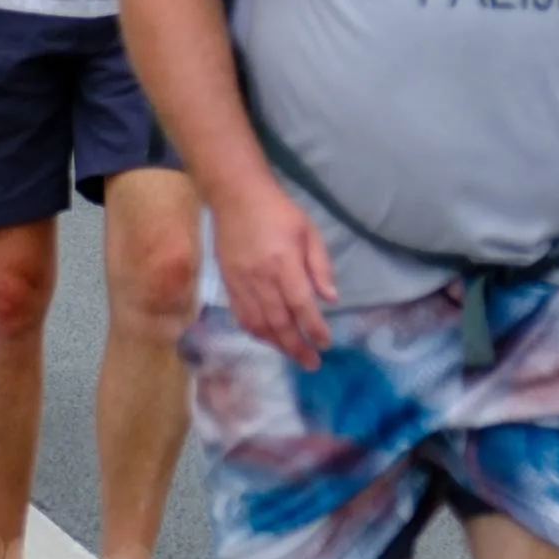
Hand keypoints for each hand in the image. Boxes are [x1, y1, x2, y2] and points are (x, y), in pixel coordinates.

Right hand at [211, 180, 338, 367]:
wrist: (235, 195)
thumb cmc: (278, 211)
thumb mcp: (309, 232)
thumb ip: (320, 266)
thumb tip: (330, 299)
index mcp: (283, 262)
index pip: (301, 305)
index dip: (314, 328)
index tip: (325, 343)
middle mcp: (260, 277)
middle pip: (279, 321)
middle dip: (296, 346)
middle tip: (311, 363)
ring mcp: (240, 281)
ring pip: (257, 323)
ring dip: (276, 344)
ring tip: (292, 355)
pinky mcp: (228, 282)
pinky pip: (240, 315)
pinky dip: (255, 331)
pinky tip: (267, 338)